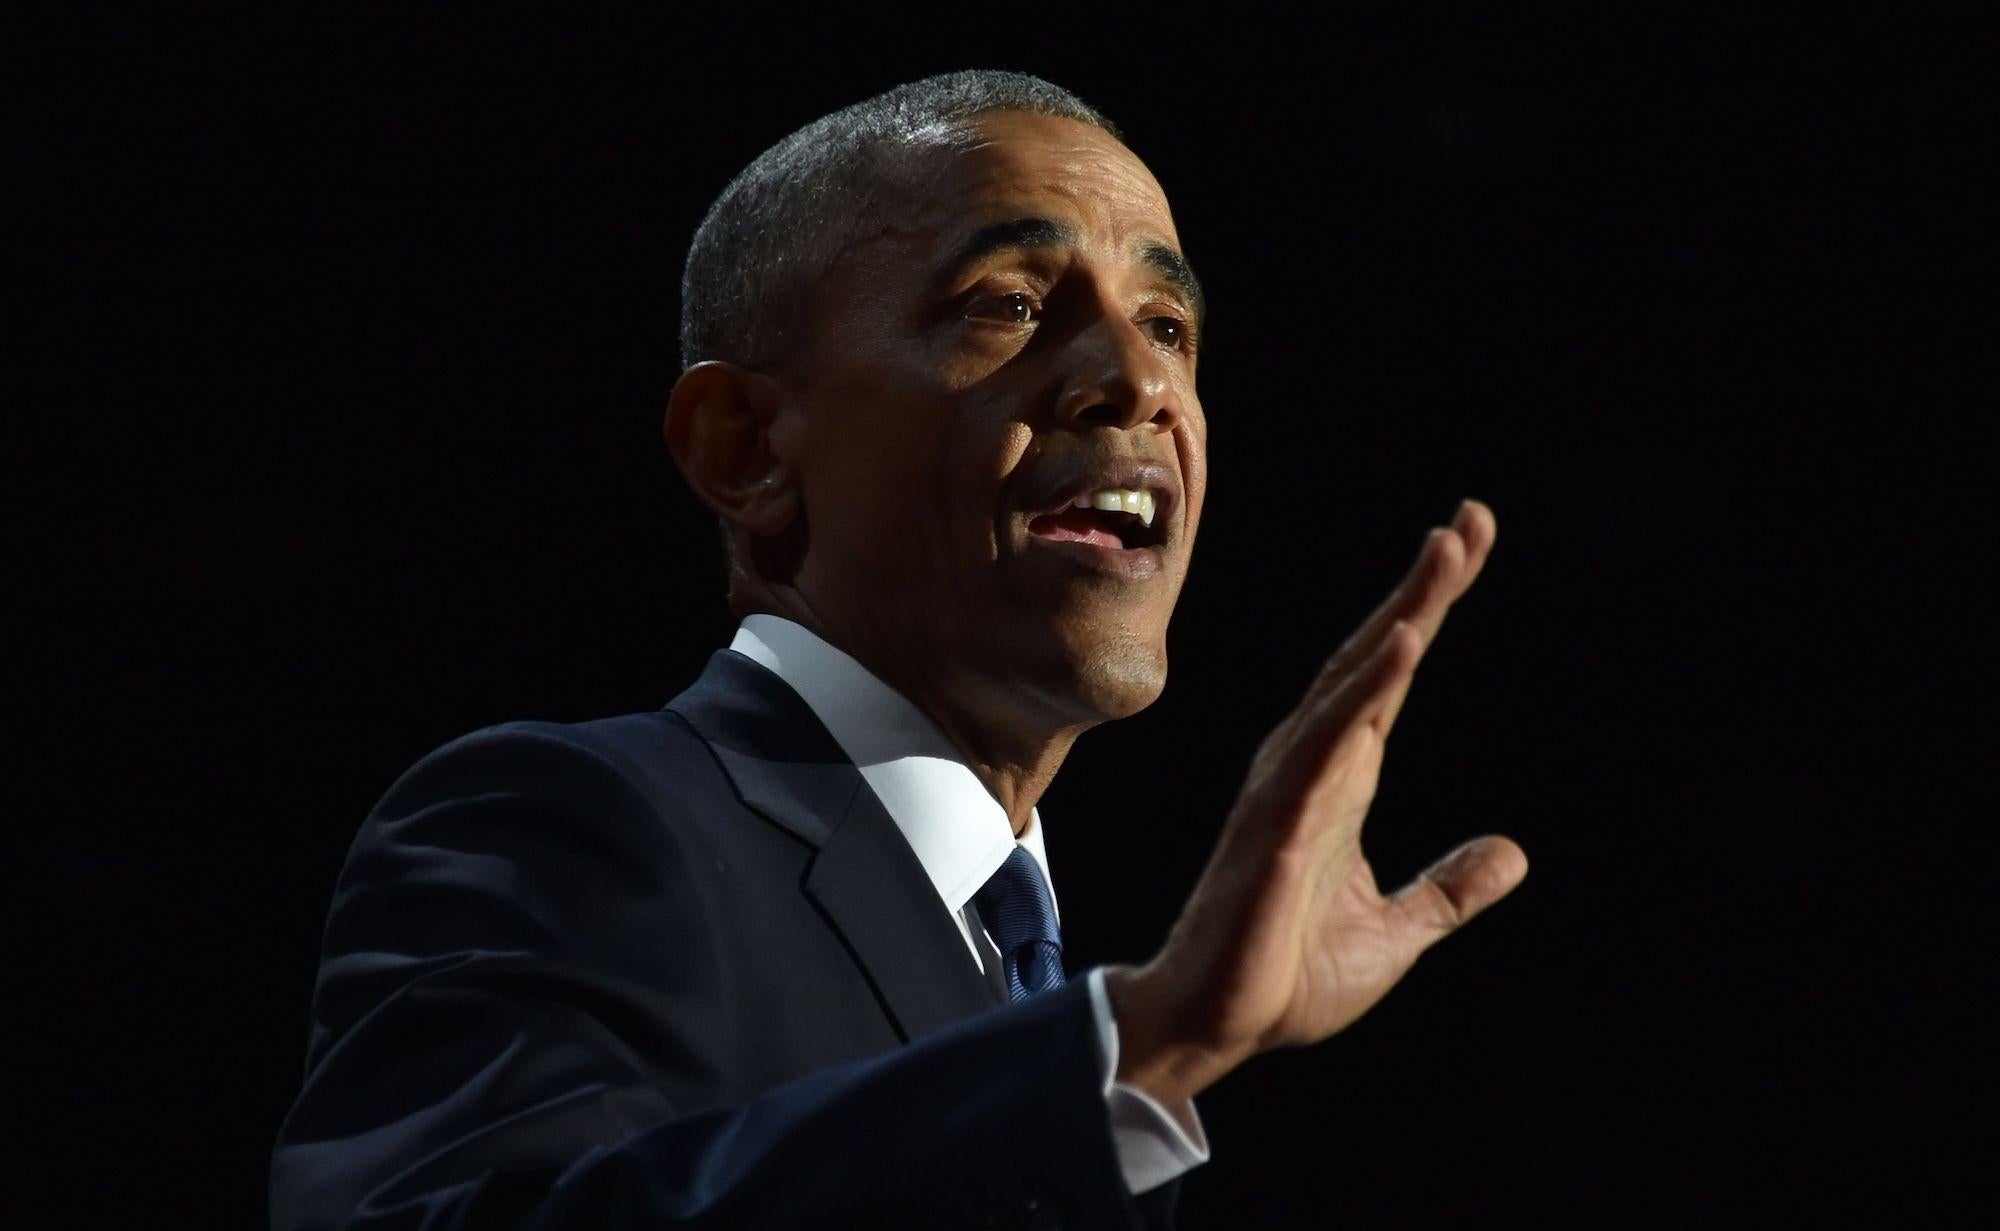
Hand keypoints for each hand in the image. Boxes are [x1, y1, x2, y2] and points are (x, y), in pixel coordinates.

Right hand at [1104, 499, 1527, 1105]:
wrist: (1219, 1024)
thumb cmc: (1289, 974)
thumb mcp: (1398, 931)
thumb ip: (1450, 889)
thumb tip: (1512, 853)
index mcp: (1340, 781)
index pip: (1391, 678)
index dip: (1426, 611)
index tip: (1465, 545)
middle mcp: (1312, 766)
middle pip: (1373, 658)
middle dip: (1421, 590)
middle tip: (1471, 521)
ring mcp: (1290, 790)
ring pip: (1350, 684)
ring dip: (1401, 617)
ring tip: (1445, 556)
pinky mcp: (1278, 826)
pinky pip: (1327, 746)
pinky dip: (1365, 692)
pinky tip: (1402, 650)